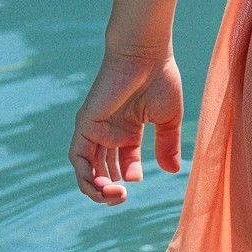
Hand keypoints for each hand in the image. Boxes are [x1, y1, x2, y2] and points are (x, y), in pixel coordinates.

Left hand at [71, 51, 183, 204]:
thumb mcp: (168, 119)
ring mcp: (95, 128)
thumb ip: (168, 145)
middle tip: (122, 196)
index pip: (123, 161)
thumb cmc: (159, 78)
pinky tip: (101, 185)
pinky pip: (77, 157)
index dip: (128, 174)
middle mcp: (109, 131)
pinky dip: (86, 176)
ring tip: (113, 196)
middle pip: (102, 168)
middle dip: (110, 188)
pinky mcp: (85, 124)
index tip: (137, 179)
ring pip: (87, 169)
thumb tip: (173, 171)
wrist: (145, 54)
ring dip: (96, 188)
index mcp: (128, 129)